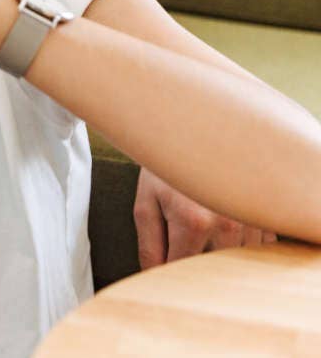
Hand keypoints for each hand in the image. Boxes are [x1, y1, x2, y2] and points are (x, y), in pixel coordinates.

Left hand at [134, 166, 275, 267]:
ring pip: (232, 262)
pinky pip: (252, 250)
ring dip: (215, 254)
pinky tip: (220, 222)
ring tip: (198, 222)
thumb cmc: (165, 169)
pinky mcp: (263, 218)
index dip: (166, 272)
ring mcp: (250, 221)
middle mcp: (228, 224)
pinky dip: (236, 246)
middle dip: (191, 263)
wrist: (195, 132)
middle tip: (177, 240)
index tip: (158, 266)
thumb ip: (148, 246)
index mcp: (194, 221)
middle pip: (209, 269)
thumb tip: (153, 277)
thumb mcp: (145, 204)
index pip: (181, 269)